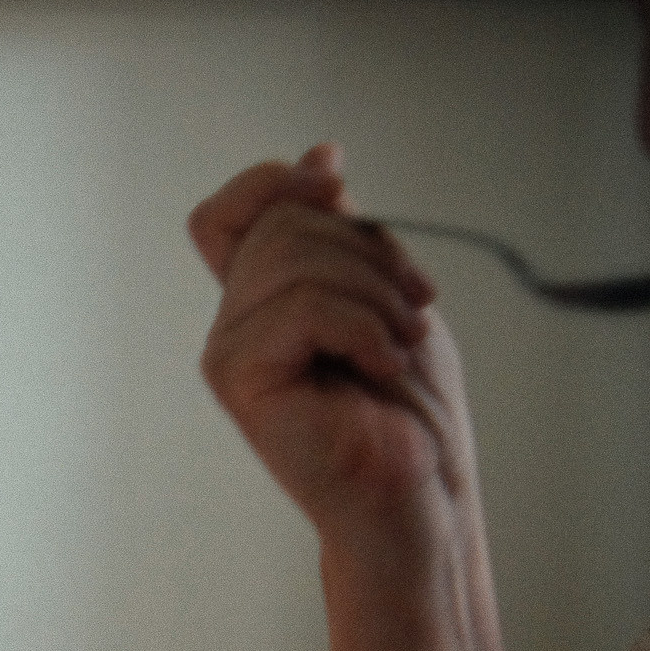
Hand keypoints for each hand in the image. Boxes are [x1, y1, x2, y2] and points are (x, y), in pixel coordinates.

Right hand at [192, 143, 477, 557]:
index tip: (336, 186)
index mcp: (261, 301)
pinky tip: (379, 366)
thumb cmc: (409, 412)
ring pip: (296, 257)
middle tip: (412, 308)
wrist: (421, 495)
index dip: (273, 183)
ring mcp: (228, 351)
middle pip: (282, 220)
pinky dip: (362, 328)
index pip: (228, 212)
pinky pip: (303, 306)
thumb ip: (341, 233)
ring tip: (399, 345)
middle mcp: (234, 323)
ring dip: (377, 293)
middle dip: (368, 248)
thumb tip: (320, 154)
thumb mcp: (383, 291)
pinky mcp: (238, 379)